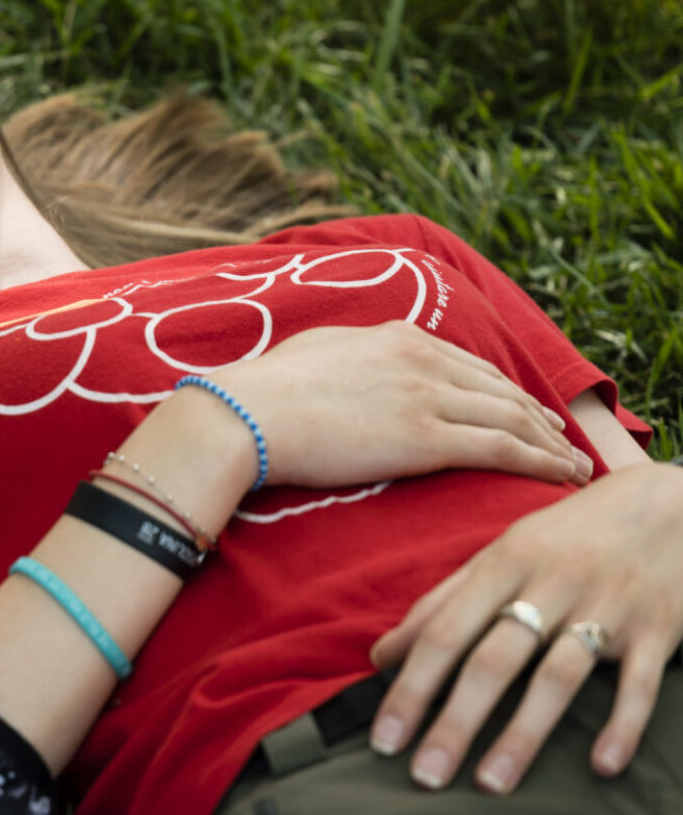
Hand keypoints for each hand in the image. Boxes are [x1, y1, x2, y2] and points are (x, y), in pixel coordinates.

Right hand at [209, 321, 589, 489]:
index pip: (470, 365)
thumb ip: (353, 356)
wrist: (242, 416)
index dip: (505, 390)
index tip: (526, 410)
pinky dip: (541, 463)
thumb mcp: (316, 353)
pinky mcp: (426, 438)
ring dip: (551, 445)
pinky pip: (503, 449)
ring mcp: (427, 397)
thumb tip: (357, 366)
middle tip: (564, 441)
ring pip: (514, 419)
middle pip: (502, 390)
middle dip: (540, 417)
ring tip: (573, 467)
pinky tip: (559, 477)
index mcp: (395, 337)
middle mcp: (421, 360)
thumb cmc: (261, 393)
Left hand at [367, 461, 682, 793]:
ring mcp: (607, 608)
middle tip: (424, 776)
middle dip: (454, 721)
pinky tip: (601, 765)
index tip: (384, 738)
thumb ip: (442, 603)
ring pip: (557, 677)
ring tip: (489, 783)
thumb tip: (381, 655)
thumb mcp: (501, 554)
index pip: (444, 633)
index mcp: (503, 564)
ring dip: (522, 735)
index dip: (410, 687)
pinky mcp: (659, 629)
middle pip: (493, 660)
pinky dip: (622, 724)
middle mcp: (551, 585)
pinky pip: (640, 684)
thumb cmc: (568, 535)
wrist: (669, 504)